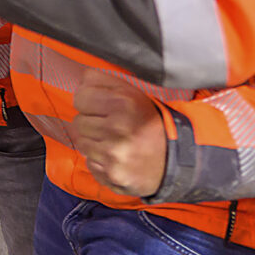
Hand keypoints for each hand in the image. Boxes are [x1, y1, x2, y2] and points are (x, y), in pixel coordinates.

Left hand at [69, 69, 168, 198]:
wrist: (177, 161)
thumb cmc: (152, 124)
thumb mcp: (135, 94)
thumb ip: (104, 81)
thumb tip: (80, 79)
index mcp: (124, 103)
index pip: (80, 96)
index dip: (89, 101)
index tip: (101, 107)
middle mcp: (118, 128)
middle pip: (78, 121)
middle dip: (92, 123)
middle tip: (112, 127)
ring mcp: (114, 154)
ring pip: (81, 142)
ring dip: (94, 142)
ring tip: (115, 142)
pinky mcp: (112, 175)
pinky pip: (89, 163)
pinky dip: (99, 161)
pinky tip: (116, 158)